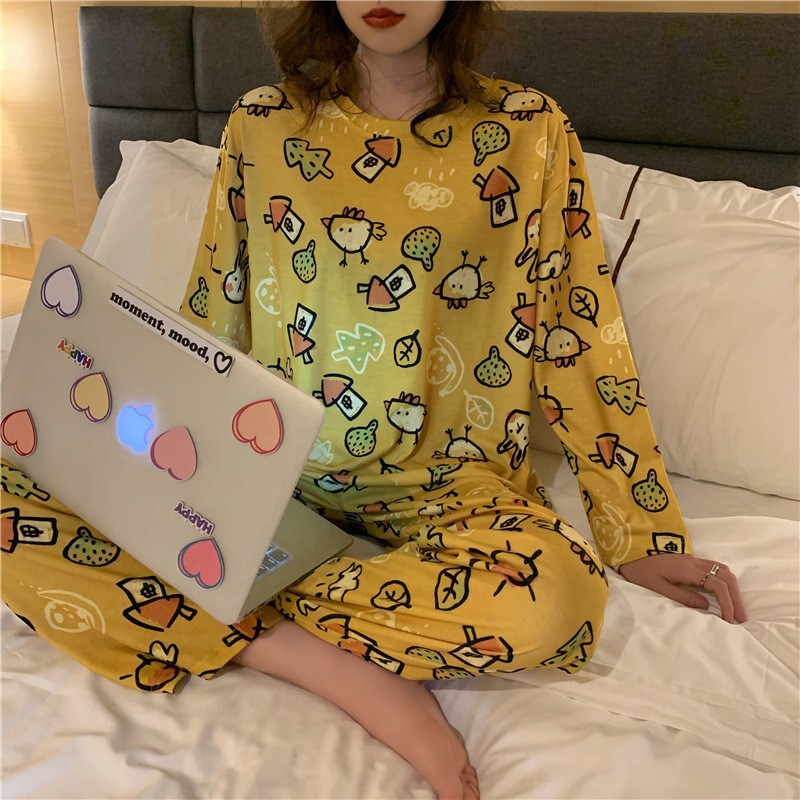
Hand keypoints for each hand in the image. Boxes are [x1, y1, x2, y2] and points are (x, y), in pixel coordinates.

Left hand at [618, 554, 745, 623]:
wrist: (629, 552)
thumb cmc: (639, 570)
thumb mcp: (658, 587)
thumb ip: (682, 597)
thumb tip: (707, 605)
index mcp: (687, 569)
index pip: (717, 585)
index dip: (728, 603)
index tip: (730, 620)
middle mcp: (694, 562)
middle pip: (726, 576)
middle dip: (736, 598)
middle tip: (741, 619)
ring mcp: (693, 559)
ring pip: (723, 570)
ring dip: (732, 589)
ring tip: (736, 608)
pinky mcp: (690, 560)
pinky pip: (715, 567)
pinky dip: (725, 580)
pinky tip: (724, 592)